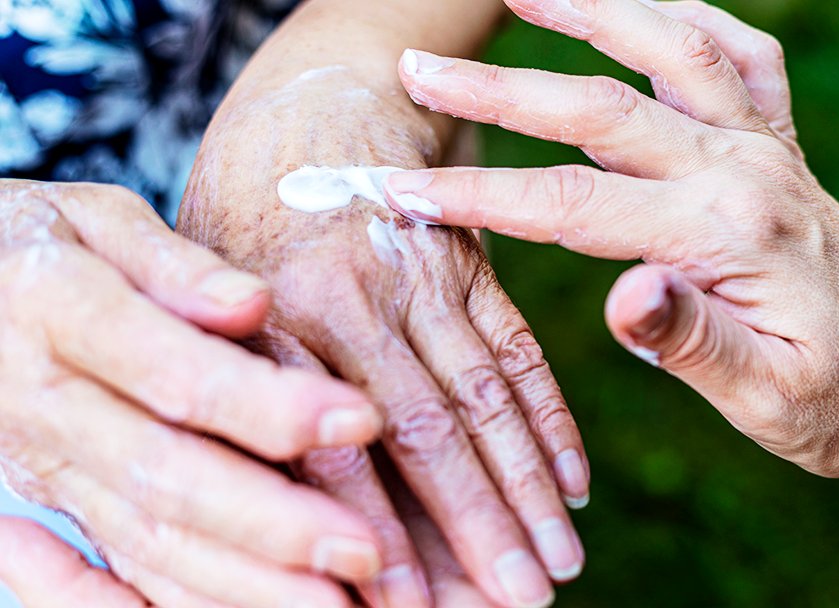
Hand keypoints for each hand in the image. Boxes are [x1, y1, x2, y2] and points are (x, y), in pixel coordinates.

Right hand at [0, 181, 383, 606]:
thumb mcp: (96, 217)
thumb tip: (252, 303)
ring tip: (334, 603)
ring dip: (242, 583)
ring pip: (144, 539)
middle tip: (366, 550)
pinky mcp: (52, 506)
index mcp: (58, 314)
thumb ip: (175, 264)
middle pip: (165, 475)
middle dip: (273, 521)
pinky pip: (108, 574)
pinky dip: (176, 606)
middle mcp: (44, 404)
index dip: (271, 405)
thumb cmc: (45, 242)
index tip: (363, 419)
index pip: (176, 373)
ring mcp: (43, 468)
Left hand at [181, 67, 586, 606]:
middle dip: (480, 530)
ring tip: (561, 565)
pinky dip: (549, 420)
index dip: (377, 535)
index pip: (338, 449)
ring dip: (527, 490)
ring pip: (487, 397)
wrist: (324, 97)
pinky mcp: (474, 267)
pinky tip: (574, 483)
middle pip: (433, 433)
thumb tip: (266, 508)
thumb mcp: (209, 283)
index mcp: (286, 316)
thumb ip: (239, 382)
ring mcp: (429, 279)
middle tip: (519, 605)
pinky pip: (519, 350)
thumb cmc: (249, 206)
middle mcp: (364, 300)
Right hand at [384, 0, 838, 477]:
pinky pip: (737, 52)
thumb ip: (694, 342)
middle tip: (419, 68)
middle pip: (598, 107)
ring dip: (590, 10)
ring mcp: (764, 145)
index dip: (481, 196)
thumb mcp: (768, 398)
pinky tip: (641, 7)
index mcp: (726, 234)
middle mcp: (744, 168)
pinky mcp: (779, 142)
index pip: (572, 205)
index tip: (402, 192)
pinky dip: (685, 16)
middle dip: (497, 89)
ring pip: (669, 46)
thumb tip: (622, 295)